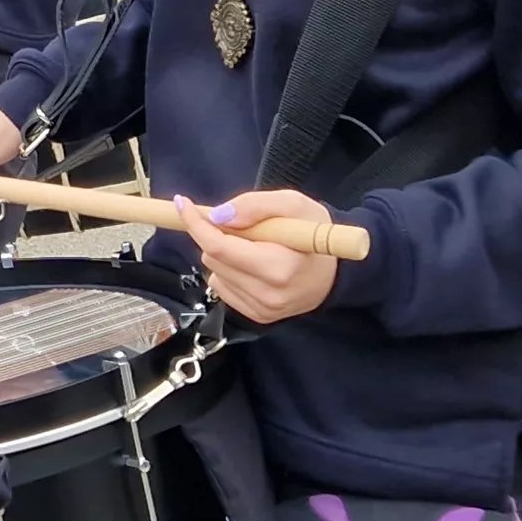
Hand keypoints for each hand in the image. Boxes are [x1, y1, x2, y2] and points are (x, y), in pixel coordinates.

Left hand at [176, 190, 344, 323]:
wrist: (337, 271)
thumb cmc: (314, 232)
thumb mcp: (293, 204)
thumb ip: (255, 205)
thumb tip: (218, 217)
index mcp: (278, 266)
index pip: (220, 247)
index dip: (196, 224)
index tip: (184, 203)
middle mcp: (269, 294)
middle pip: (213, 258)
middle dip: (217, 235)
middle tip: (244, 227)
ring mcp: (263, 309)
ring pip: (214, 273)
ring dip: (224, 254)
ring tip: (255, 247)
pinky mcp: (259, 317)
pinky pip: (223, 288)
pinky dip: (229, 271)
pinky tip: (253, 265)